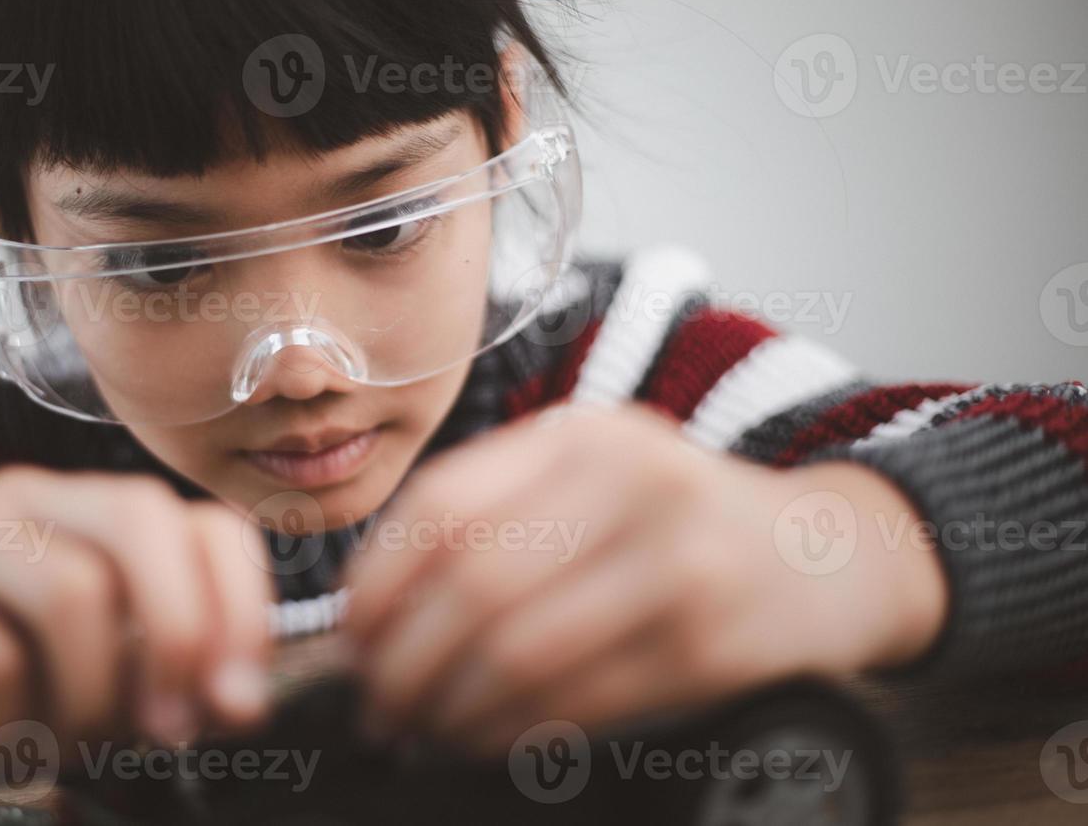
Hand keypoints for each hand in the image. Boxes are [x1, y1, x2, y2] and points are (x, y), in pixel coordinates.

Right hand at [0, 465, 274, 814]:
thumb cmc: (13, 702)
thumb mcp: (117, 690)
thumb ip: (183, 681)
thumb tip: (245, 702)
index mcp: (100, 511)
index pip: (207, 524)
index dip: (243, 610)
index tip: (241, 704)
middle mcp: (33, 499)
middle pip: (141, 517)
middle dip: (179, 633)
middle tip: (171, 731)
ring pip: (72, 590)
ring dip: (85, 698)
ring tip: (56, 743)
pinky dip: (11, 723)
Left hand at [344, 403, 947, 753]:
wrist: (825, 555)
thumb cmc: (677, 520)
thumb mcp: (594, 479)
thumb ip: (496, 516)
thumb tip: (374, 613)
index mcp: (580, 435)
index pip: (442, 505)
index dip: (378, 584)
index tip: (350, 641)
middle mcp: (630, 479)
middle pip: (472, 582)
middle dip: (404, 663)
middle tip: (377, 709)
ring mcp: (678, 559)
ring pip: (521, 649)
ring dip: (451, 709)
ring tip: (423, 732)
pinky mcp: (713, 641)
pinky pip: (581, 702)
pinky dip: (515, 733)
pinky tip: (488, 741)